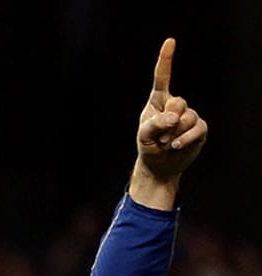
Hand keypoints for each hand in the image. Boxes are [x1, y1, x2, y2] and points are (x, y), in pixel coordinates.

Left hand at [134, 38, 206, 186]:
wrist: (159, 164)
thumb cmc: (148, 146)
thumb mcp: (144, 136)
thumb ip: (155, 124)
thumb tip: (174, 117)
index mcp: (158, 100)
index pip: (162, 77)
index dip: (166, 59)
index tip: (170, 41)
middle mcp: (175, 104)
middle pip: (178, 103)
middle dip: (167, 122)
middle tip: (159, 137)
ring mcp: (189, 115)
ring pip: (187, 118)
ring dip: (174, 134)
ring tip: (167, 143)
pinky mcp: (200, 127)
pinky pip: (197, 128)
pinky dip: (185, 139)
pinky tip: (176, 146)